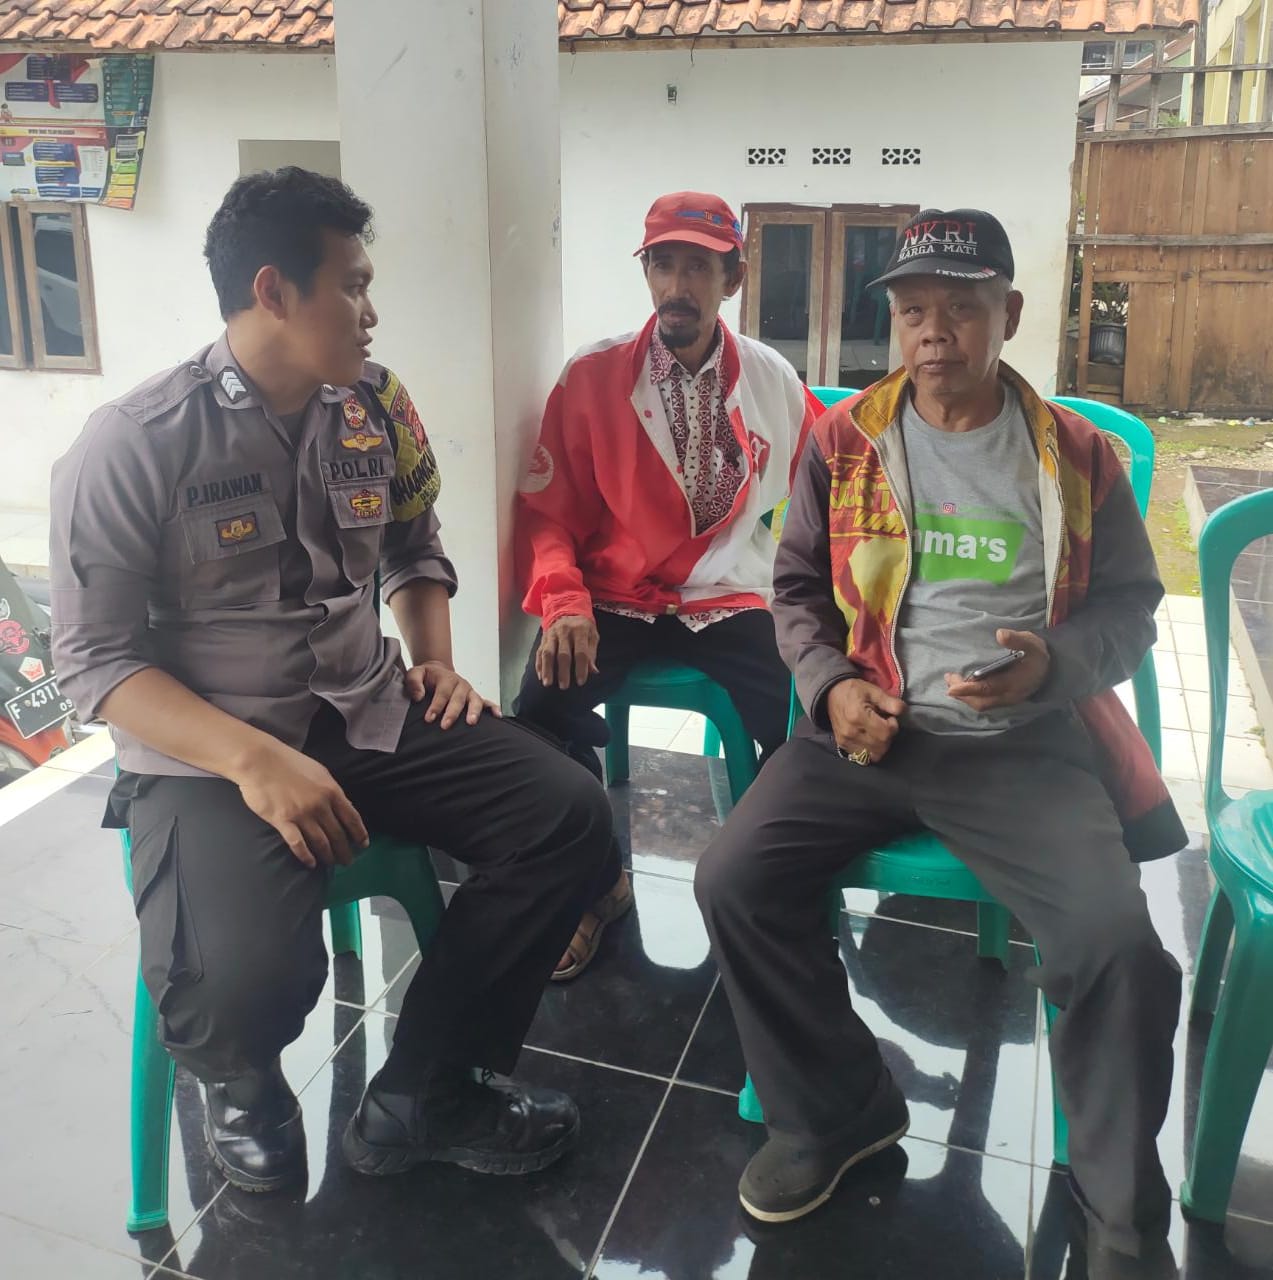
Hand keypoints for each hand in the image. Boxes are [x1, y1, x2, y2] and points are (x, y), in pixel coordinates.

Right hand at [236, 742, 368, 869]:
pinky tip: (311, 863)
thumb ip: (331, 790)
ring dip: (328, 856)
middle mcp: (320, 805)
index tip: (363, 845)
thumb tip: (344, 806)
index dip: (359, 834)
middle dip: (345, 851)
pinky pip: (298, 844)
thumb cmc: (289, 763)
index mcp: (331, 791)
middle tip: (347, 862)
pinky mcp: (283, 821)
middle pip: (338, 834)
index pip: (352, 817)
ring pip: (321, 842)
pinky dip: (306, 856)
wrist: (259, 761)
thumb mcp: (319, 772)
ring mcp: (301, 814)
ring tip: (331, 864)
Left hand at [406, 660, 501, 728]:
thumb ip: (414, 682)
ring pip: (475, 700)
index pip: (442, 693)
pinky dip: (493, 708)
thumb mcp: (415, 673)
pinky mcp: (475, 697)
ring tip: (471, 722)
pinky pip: (487, 702)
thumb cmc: (426, 676)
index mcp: (446, 678)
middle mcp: (460, 684)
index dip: (436, 706)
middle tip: (445, 725)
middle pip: (458, 698)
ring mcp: (469, 691)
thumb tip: (418, 697)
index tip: (429, 718)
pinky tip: (498, 716)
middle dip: (452, 712)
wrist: (438, 672)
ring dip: (474, 711)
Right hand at [536, 614, 599, 689]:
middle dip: (563, 671)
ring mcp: (552, 635)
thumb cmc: (582, 625)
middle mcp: (564, 632)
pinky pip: (539, 652)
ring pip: (547, 653)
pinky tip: (541, 676)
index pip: (580, 652)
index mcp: (580, 631)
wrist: (566, 608)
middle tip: (564, 686)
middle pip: (563, 654)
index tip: (581, 682)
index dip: (581, 668)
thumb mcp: (592, 635)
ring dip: (547, 669)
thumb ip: (592, 653)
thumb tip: (592, 671)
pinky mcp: (544, 638)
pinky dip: (539, 665)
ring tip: (547, 683)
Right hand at [825, 678, 906, 763]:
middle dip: (888, 736)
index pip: (886, 733)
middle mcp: (851, 732)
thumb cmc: (854, 690)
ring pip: (874, 755)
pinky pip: (863, 757)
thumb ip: (889, 701)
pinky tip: (869, 738)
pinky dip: (870, 750)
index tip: (889, 717)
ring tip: (877, 732)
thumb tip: (902, 711)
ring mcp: (845, 740)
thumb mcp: (873, 690)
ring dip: (881, 745)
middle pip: (881, 746)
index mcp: (858, 716)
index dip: (893, 726)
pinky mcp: (842, 745)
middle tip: (883, 724)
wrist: (831, 693)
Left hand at [944, 629, 1050, 711]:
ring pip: (982, 704)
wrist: (1053, 667)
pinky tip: (964, 687)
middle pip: (981, 701)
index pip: (988, 688)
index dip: (969, 689)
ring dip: (965, 696)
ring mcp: (1008, 699)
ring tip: (952, 683)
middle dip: (962, 693)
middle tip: (949, 679)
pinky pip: (986, 702)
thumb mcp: (1031, 642)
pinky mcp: (1006, 699)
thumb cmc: (1037, 653)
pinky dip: (972, 697)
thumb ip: (1016, 639)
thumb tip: (1000, 634)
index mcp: (1015, 682)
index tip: (952, 687)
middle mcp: (1010, 695)